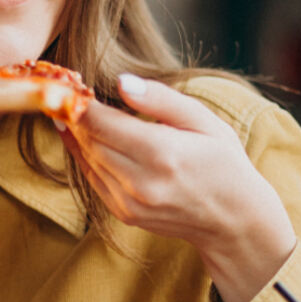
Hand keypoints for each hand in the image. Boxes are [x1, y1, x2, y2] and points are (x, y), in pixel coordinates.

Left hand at [59, 74, 295, 301]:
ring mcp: (130, 203)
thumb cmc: (222, 161)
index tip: (73, 86)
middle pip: (89, 140)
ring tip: (71, 112)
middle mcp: (141, 182)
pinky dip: (86, 157)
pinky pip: (93, 179)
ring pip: (87, 160)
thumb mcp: (203, 120)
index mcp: (162, 153)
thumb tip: (121, 82)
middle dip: (76, 117)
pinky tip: (85, 139)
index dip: (79, 103)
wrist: (233, 219)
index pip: (101, 123)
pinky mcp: (124, 215)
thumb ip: (161, 99)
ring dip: (77, 136)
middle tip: (67, 95)